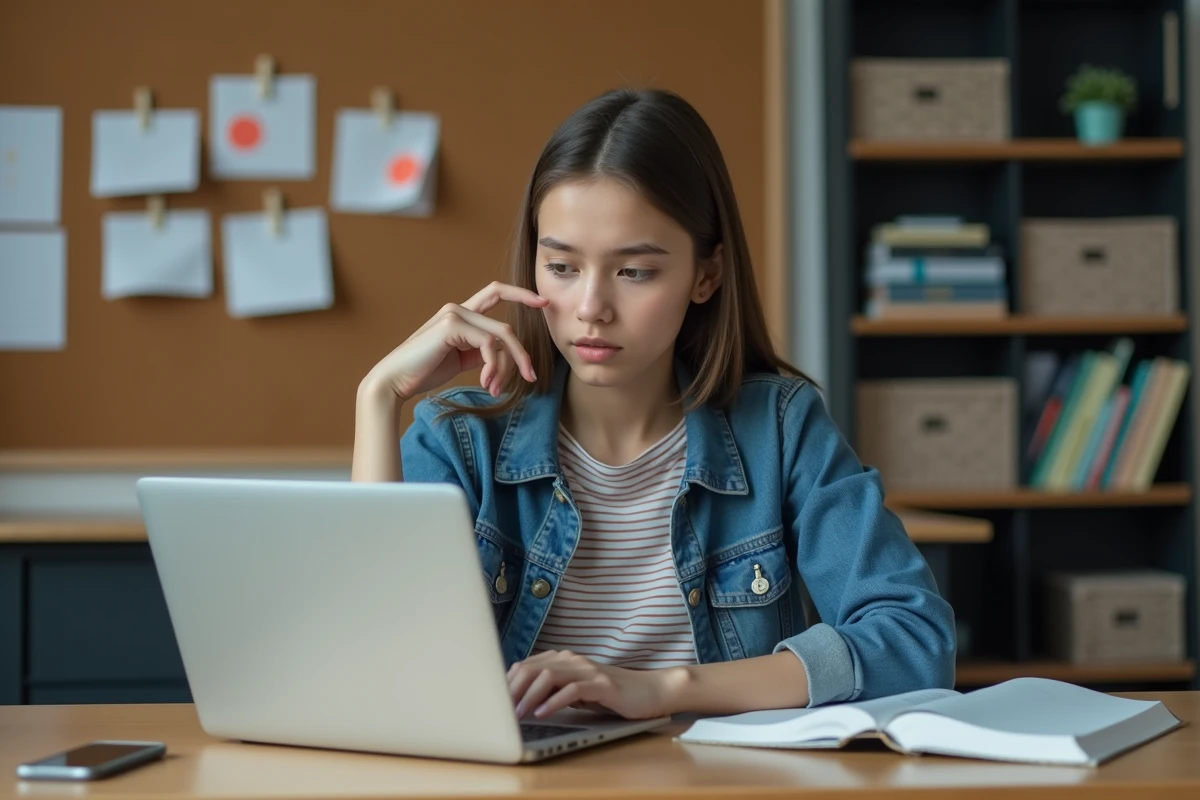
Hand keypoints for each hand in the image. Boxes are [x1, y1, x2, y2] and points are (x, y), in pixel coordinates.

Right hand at [362, 281, 548, 401]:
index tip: (543, 302)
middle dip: (521, 354)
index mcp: (460, 314)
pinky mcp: (451, 325)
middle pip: (505, 329)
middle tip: (531, 376)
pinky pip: (488, 345)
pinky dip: (493, 367)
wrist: (394, 381)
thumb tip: (504, 355)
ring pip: (500, 337)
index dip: (520, 294)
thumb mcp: (460, 360)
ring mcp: (454, 314)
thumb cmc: (424, 371)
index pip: (495, 293)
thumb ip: (481, 352)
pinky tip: (485, 383)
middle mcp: (457, 308)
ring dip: (505, 367)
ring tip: (495, 389)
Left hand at [507, 650, 678, 720]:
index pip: (527, 665)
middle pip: (533, 668)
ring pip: (549, 676)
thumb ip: (553, 690)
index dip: (508, 682)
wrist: (649, 692)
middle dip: (513, 689)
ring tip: (518, 714)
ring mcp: (588, 670)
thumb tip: (521, 700)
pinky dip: (554, 702)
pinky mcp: (602, 685)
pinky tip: (542, 713)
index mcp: (564, 659)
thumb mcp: (576, 691)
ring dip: (529, 696)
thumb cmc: (611, 695)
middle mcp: (574, 660)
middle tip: (500, 709)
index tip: (494, 700)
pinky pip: (572, 690)